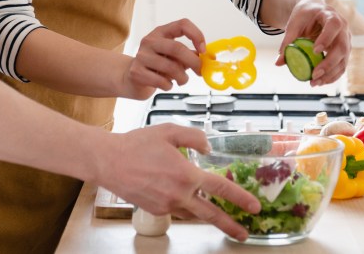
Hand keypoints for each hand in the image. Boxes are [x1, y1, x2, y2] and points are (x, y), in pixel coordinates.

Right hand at [96, 124, 260, 240]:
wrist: (109, 162)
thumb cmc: (138, 144)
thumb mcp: (170, 130)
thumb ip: (194, 137)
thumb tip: (208, 148)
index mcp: (186, 174)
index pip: (220, 189)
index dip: (240, 198)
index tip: (254, 206)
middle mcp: (178, 194)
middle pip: (211, 214)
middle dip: (230, 225)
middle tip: (244, 233)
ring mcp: (166, 205)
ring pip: (194, 213)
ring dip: (208, 217)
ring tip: (221, 220)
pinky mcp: (156, 210)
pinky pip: (177, 210)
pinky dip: (186, 206)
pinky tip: (186, 198)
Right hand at [121, 19, 205, 98]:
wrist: (132, 79)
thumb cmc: (157, 66)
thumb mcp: (173, 56)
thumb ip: (190, 55)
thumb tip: (209, 58)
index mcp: (161, 32)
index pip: (182, 24)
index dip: (196, 35)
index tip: (203, 50)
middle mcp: (150, 40)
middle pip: (177, 48)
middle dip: (193, 61)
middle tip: (199, 71)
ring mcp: (141, 55)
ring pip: (171, 67)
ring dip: (182, 77)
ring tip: (182, 80)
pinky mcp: (137, 72)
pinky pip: (161, 81)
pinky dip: (169, 85)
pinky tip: (167, 84)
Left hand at [274, 0, 349, 84]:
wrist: (315, 10)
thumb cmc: (305, 15)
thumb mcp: (295, 23)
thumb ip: (288, 40)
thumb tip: (278, 62)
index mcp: (331, 16)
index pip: (333, 25)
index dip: (326, 38)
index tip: (315, 51)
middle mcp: (343, 28)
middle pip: (342, 47)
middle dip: (329, 63)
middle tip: (314, 74)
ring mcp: (346, 41)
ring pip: (343, 60)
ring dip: (330, 74)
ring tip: (315, 83)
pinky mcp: (344, 51)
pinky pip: (342, 66)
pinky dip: (332, 76)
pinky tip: (321, 82)